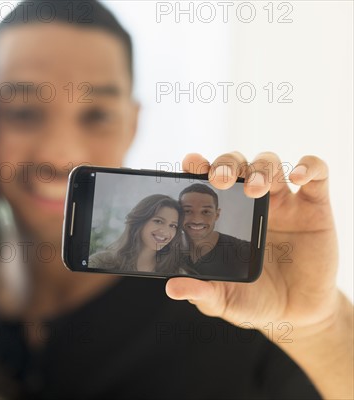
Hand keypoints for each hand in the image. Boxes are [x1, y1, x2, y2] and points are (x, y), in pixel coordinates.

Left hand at [166, 151, 341, 335]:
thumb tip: (172, 288)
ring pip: (270, 162)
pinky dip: (310, 167)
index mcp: (226, 215)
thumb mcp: (224, 299)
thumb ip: (200, 292)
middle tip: (220, 179)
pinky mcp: (315, 207)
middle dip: (227, 164)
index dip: (199, 166)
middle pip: (237, 164)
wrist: (297, 315)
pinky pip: (316, 174)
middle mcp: (252, 201)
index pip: (209, 180)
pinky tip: (299, 177)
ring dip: (261, 168)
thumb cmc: (254, 300)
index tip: (189, 162)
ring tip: (255, 189)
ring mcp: (284, 202)